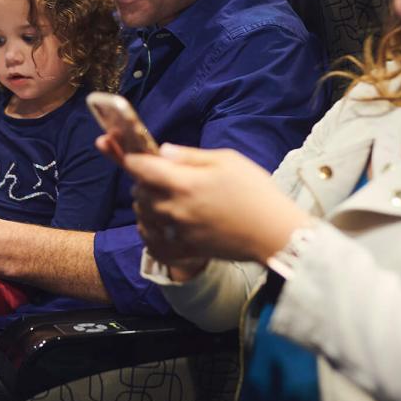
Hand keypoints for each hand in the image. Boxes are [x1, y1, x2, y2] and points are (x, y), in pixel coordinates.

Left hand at [123, 144, 312, 264]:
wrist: (275, 233)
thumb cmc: (256, 192)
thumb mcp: (228, 161)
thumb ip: (191, 156)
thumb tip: (163, 151)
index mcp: (185, 182)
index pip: (141, 167)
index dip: (129, 156)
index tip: (125, 151)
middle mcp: (176, 208)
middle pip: (139, 192)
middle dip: (143, 180)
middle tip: (159, 175)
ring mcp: (179, 232)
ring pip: (144, 216)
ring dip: (146, 204)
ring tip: (161, 198)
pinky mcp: (186, 250)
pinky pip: (152, 244)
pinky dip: (148, 234)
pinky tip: (155, 227)